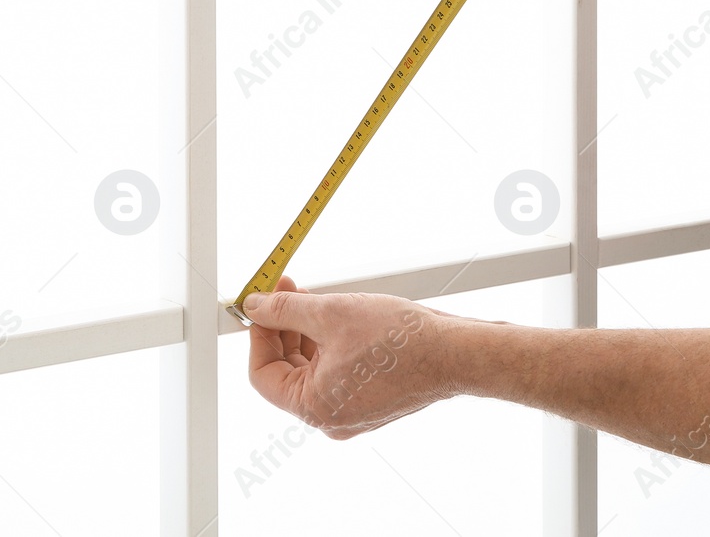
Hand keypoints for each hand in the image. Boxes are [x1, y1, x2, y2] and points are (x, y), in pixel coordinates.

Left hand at [245, 277, 458, 438]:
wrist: (454, 352)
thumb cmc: (401, 342)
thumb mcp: (331, 314)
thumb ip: (285, 311)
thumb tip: (256, 307)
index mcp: (314, 409)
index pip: (262, 374)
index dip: (258, 335)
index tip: (260, 306)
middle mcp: (331, 419)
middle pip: (287, 371)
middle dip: (283, 328)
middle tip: (283, 291)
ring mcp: (352, 412)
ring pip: (312, 368)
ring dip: (306, 332)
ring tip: (310, 297)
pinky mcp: (370, 400)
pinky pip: (336, 371)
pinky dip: (328, 344)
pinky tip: (333, 315)